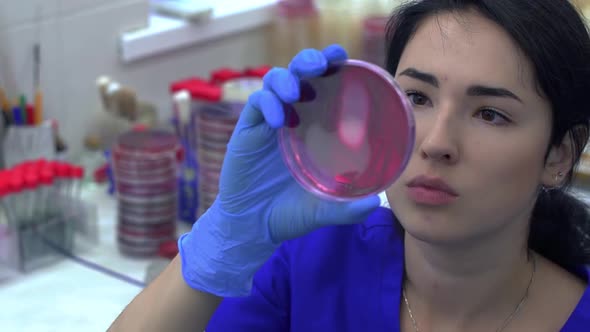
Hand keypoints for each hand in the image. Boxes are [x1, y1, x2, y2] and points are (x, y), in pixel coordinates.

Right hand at [178, 45, 380, 296]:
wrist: (253, 227)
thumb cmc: (289, 213)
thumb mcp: (323, 211)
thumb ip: (347, 209)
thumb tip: (376, 203)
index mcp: (312, 128)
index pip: (322, 87)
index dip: (332, 68)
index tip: (344, 59)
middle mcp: (291, 118)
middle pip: (298, 74)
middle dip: (308, 61)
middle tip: (321, 64)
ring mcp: (268, 123)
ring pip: (274, 82)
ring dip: (286, 79)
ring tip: (294, 92)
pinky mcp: (247, 130)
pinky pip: (256, 104)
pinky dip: (268, 104)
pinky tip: (279, 120)